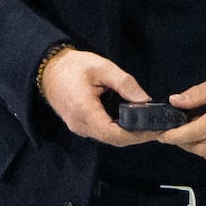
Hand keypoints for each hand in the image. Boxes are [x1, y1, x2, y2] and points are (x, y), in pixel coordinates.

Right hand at [41, 48, 159, 147]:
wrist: (48, 69)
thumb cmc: (74, 66)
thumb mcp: (102, 67)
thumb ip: (125, 83)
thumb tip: (145, 100)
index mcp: (85, 111)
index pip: (114, 134)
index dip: (137, 135)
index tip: (154, 130)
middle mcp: (80, 125)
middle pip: (113, 140)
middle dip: (136, 137)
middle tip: (156, 127)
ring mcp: (78, 127)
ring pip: (108, 138)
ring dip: (128, 135)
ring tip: (147, 125)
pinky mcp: (79, 125)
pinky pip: (101, 133)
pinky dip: (117, 131)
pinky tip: (130, 122)